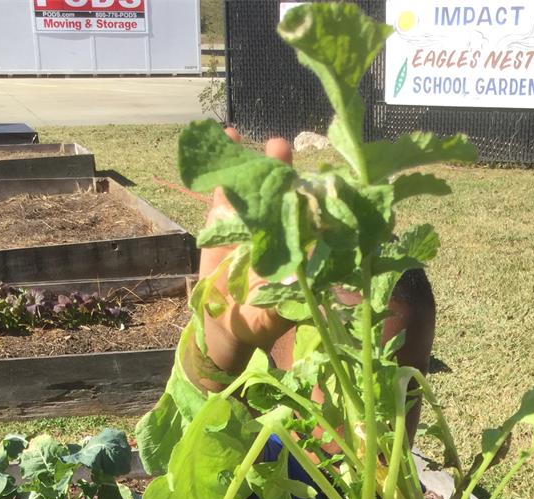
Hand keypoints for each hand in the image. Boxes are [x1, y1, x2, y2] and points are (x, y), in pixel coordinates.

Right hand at [195, 129, 294, 381]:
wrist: (220, 327)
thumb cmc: (255, 325)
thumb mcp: (273, 318)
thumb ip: (288, 303)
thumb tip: (307, 286)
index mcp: (298, 251)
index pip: (309, 220)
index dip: (312, 200)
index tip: (312, 182)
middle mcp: (280, 232)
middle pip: (284, 196)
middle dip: (285, 173)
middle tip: (280, 149)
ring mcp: (253, 223)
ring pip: (257, 189)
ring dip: (258, 163)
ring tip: (252, 141)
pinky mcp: (224, 220)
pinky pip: (225, 191)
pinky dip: (225, 167)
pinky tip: (226, 136)